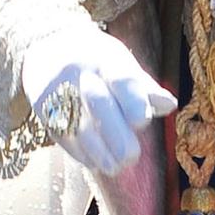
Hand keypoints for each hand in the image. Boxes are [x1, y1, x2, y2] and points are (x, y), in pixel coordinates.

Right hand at [20, 26, 175, 176]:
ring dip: (98, 151)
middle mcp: (81, 74)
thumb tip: (170, 105)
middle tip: (131, 157)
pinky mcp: (44, 109)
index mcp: (107, 61)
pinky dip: (80, 152)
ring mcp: (60, 91)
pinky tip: (95, 163)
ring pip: (78, 124)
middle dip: (116, 133)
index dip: (133, 101)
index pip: (123, 80)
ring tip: (115, 168)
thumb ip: (144, 87)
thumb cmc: (97, 62)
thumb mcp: (121, 64)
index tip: (142, 122)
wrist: (48, 47)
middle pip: (98, 103)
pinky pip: (62, 134)